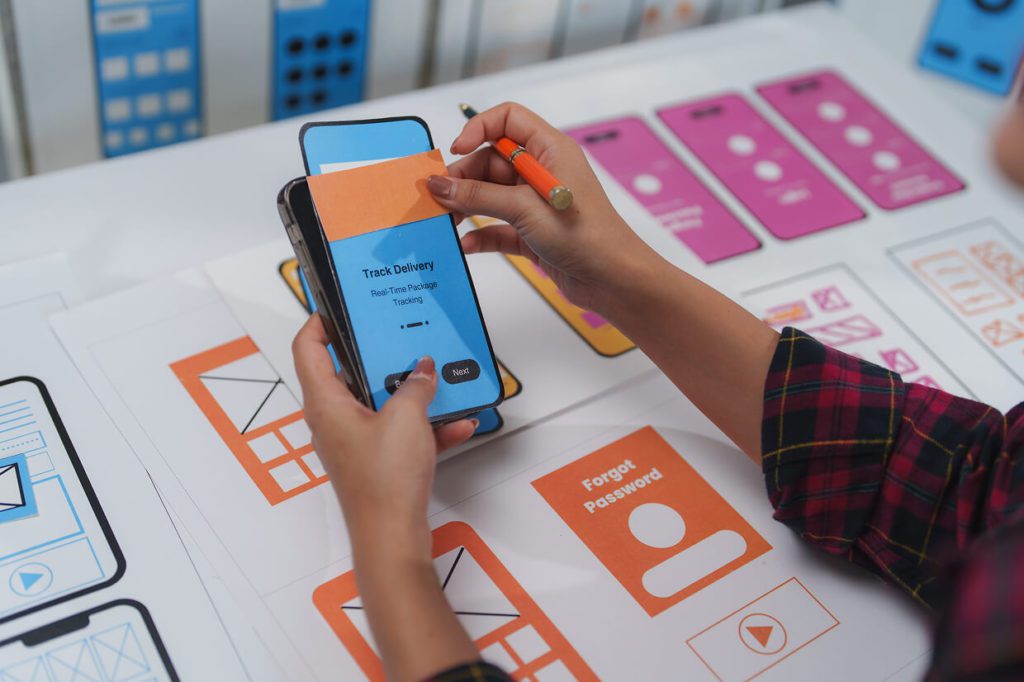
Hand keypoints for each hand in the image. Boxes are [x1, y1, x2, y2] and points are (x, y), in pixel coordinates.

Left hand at [293, 315, 480, 680]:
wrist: (392, 537)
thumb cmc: (385, 479)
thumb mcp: (407, 419)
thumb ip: (416, 385)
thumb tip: (423, 368)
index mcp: (326, 403)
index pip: (308, 349)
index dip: (318, 321)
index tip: (339, 304)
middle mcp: (333, 420)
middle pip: (349, 373)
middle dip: (379, 353)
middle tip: (401, 331)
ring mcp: (354, 442)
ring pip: (380, 403)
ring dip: (410, 391)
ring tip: (439, 373)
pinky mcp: (376, 461)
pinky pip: (400, 432)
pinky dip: (426, 426)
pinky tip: (460, 422)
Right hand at [427, 102, 661, 314]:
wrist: (613, 280)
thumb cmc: (586, 235)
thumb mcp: (524, 208)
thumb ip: (478, 195)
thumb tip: (440, 184)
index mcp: (550, 150)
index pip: (507, 120)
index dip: (478, 129)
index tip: (456, 152)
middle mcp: (542, 172)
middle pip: (491, 161)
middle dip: (464, 178)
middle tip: (439, 198)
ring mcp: (536, 203)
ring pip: (491, 195)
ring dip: (467, 207)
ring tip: (446, 222)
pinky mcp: (533, 233)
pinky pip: (498, 227)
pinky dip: (481, 234)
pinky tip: (466, 245)